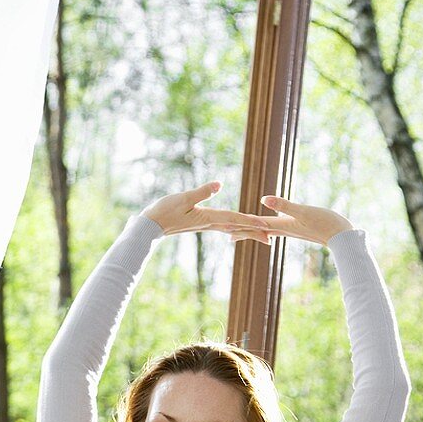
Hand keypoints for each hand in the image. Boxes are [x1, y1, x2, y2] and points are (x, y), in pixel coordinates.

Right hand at [140, 181, 269, 236]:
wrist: (151, 226)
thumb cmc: (164, 211)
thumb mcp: (183, 198)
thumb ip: (202, 192)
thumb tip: (220, 184)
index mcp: (208, 218)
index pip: (234, 219)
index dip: (250, 221)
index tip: (265, 225)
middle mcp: (210, 224)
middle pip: (236, 228)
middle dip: (254, 232)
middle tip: (271, 237)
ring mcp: (206, 225)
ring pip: (232, 229)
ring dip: (247, 232)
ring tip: (260, 235)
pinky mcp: (201, 223)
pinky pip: (223, 227)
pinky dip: (234, 229)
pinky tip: (237, 231)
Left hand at [215, 196, 353, 246]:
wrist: (343, 237)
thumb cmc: (325, 223)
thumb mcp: (303, 211)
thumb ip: (283, 205)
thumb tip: (263, 200)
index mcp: (282, 225)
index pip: (254, 224)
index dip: (238, 223)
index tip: (221, 226)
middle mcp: (283, 230)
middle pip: (255, 229)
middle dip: (239, 229)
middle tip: (221, 230)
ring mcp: (290, 231)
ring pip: (264, 231)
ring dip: (250, 230)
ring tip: (236, 232)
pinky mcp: (298, 230)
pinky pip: (275, 230)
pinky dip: (265, 230)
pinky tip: (265, 231)